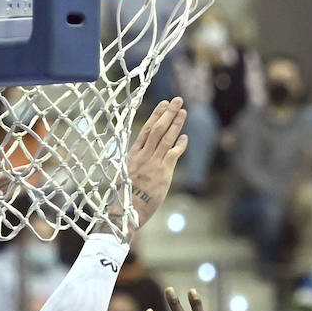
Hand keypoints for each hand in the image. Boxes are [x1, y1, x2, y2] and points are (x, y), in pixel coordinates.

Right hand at [124, 97, 187, 229]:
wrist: (128, 210)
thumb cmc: (127, 196)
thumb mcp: (127, 175)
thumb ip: (136, 163)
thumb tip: (143, 157)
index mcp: (133, 154)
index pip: (146, 130)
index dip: (156, 115)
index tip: (163, 104)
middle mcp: (143, 155)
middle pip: (157, 129)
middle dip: (168, 113)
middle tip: (177, 101)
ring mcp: (153, 162)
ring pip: (166, 138)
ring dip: (176, 123)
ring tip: (183, 112)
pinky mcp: (163, 172)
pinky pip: (173, 154)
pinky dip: (180, 145)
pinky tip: (185, 137)